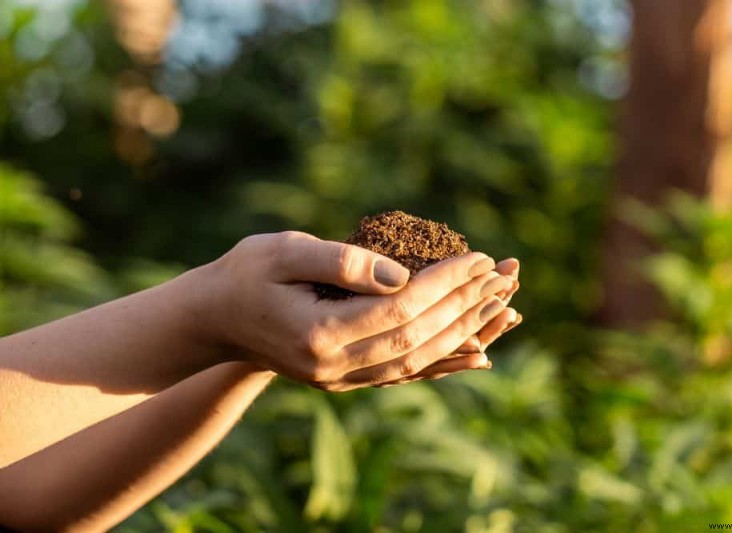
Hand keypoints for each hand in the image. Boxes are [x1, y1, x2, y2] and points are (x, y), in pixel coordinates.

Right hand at [200, 231, 512, 390]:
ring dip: (464, 332)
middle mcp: (334, 367)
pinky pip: (406, 373)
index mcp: (320, 334)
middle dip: (464, 306)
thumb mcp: (284, 251)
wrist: (216, 318)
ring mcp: (341, 379)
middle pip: (417, 338)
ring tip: (501, 306)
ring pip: (418, 360)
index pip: (401, 309)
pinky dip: (444, 360)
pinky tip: (476, 351)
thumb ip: (342, 262)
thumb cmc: (245, 275)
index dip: (444, 283)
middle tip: (502, 277)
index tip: (478, 258)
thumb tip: (400, 274)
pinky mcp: (346, 379)